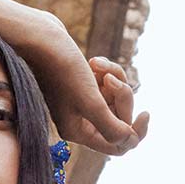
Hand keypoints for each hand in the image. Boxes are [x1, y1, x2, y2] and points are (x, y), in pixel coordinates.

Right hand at [20, 12, 149, 155]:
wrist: (38, 36)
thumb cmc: (61, 69)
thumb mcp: (90, 101)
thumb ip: (111, 127)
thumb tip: (129, 141)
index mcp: (78, 132)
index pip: (117, 146)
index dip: (135, 133)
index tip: (146, 114)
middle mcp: (80, 120)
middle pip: (119, 119)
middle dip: (122, 97)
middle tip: (111, 81)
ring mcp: (81, 101)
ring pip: (116, 98)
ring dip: (115, 79)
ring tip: (97, 67)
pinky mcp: (83, 83)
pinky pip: (109, 82)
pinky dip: (108, 71)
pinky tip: (94, 61)